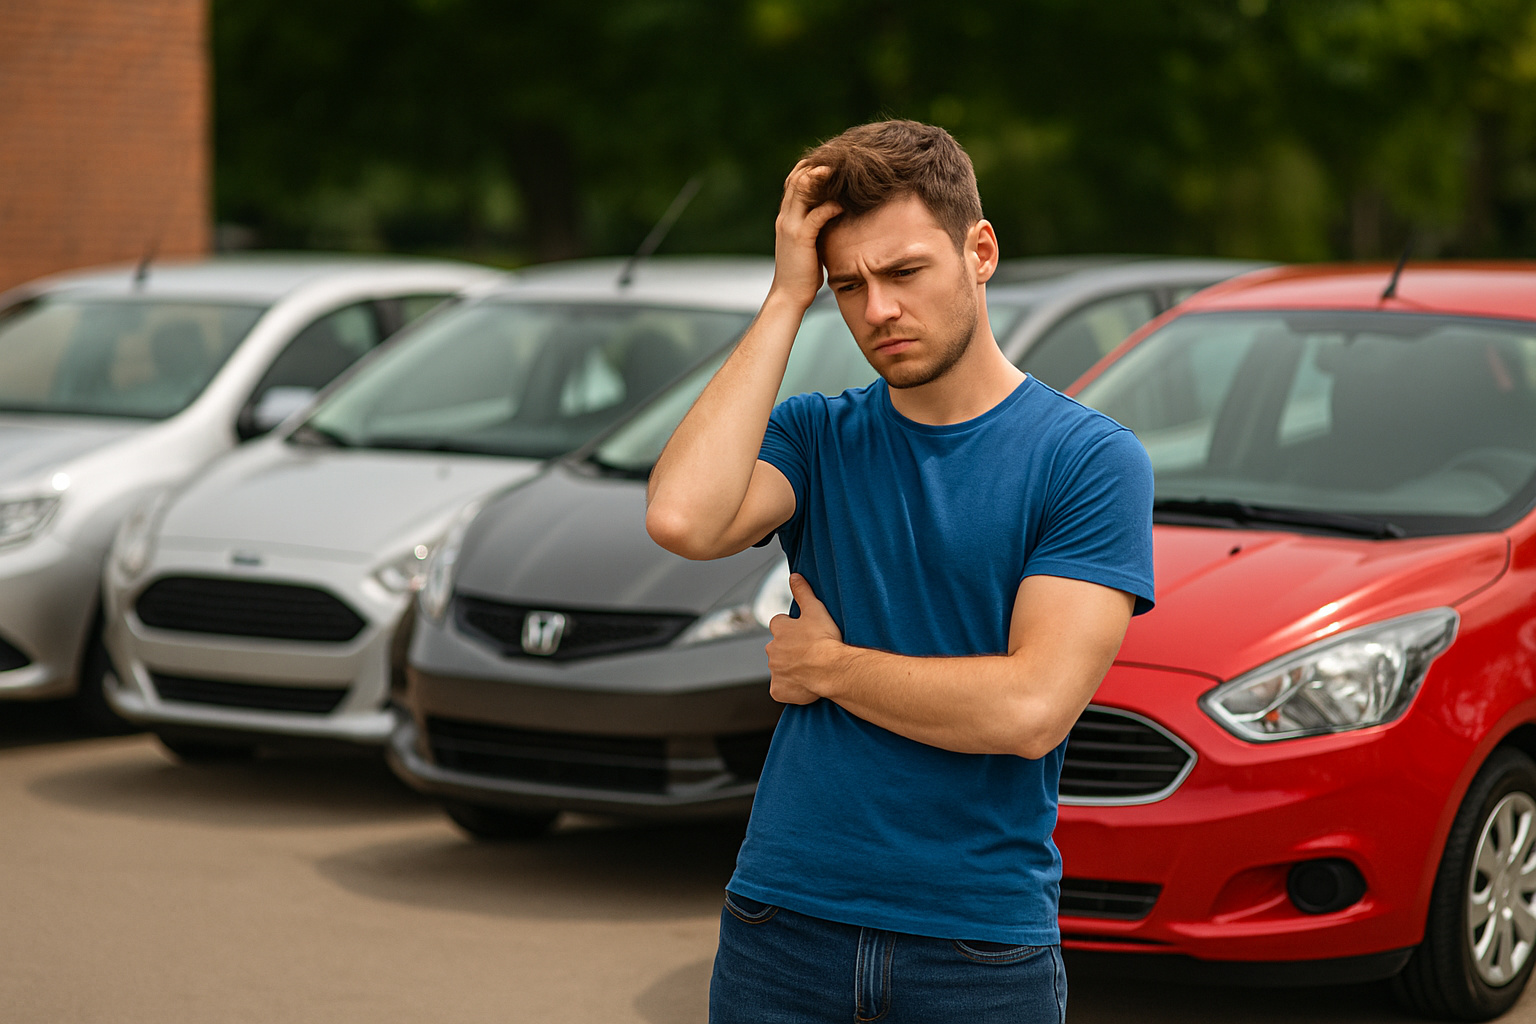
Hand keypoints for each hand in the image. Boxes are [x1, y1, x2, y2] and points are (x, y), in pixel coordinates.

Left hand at [766, 574, 843, 704]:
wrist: (830, 669)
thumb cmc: (824, 639)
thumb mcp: (815, 609)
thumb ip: (803, 592)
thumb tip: (794, 576)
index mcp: (779, 630)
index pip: (779, 624)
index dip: (791, 628)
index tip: (804, 633)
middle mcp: (772, 650)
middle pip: (778, 648)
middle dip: (789, 649)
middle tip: (809, 652)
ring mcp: (775, 671)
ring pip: (780, 668)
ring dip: (790, 668)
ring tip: (810, 669)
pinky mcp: (779, 690)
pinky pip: (781, 689)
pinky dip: (789, 688)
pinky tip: (803, 685)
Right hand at [770, 162, 842, 309]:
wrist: (789, 294)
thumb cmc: (802, 272)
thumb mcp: (807, 243)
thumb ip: (813, 226)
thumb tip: (831, 215)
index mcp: (786, 217)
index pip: (792, 182)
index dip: (808, 168)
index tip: (828, 161)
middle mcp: (785, 218)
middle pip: (796, 179)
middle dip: (815, 165)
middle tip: (838, 159)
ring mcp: (790, 226)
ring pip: (801, 190)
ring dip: (820, 178)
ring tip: (839, 171)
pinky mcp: (800, 238)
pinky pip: (816, 215)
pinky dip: (829, 206)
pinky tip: (842, 204)